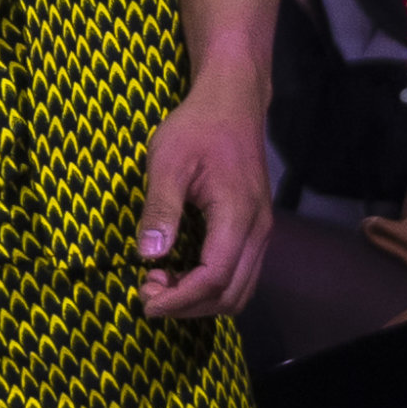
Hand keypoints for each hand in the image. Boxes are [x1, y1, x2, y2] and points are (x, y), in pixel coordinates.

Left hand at [137, 71, 272, 320]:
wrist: (233, 101)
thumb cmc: (197, 126)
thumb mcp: (168, 160)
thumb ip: (160, 208)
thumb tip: (149, 255)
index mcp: (237, 214)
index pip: (214, 278)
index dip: (179, 299)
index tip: (144, 300)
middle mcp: (258, 230)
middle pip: (231, 295)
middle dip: (187, 306)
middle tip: (147, 292)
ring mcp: (261, 231)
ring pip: (240, 291)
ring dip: (201, 301)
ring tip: (161, 285)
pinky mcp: (256, 229)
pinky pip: (241, 275)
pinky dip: (212, 287)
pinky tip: (181, 273)